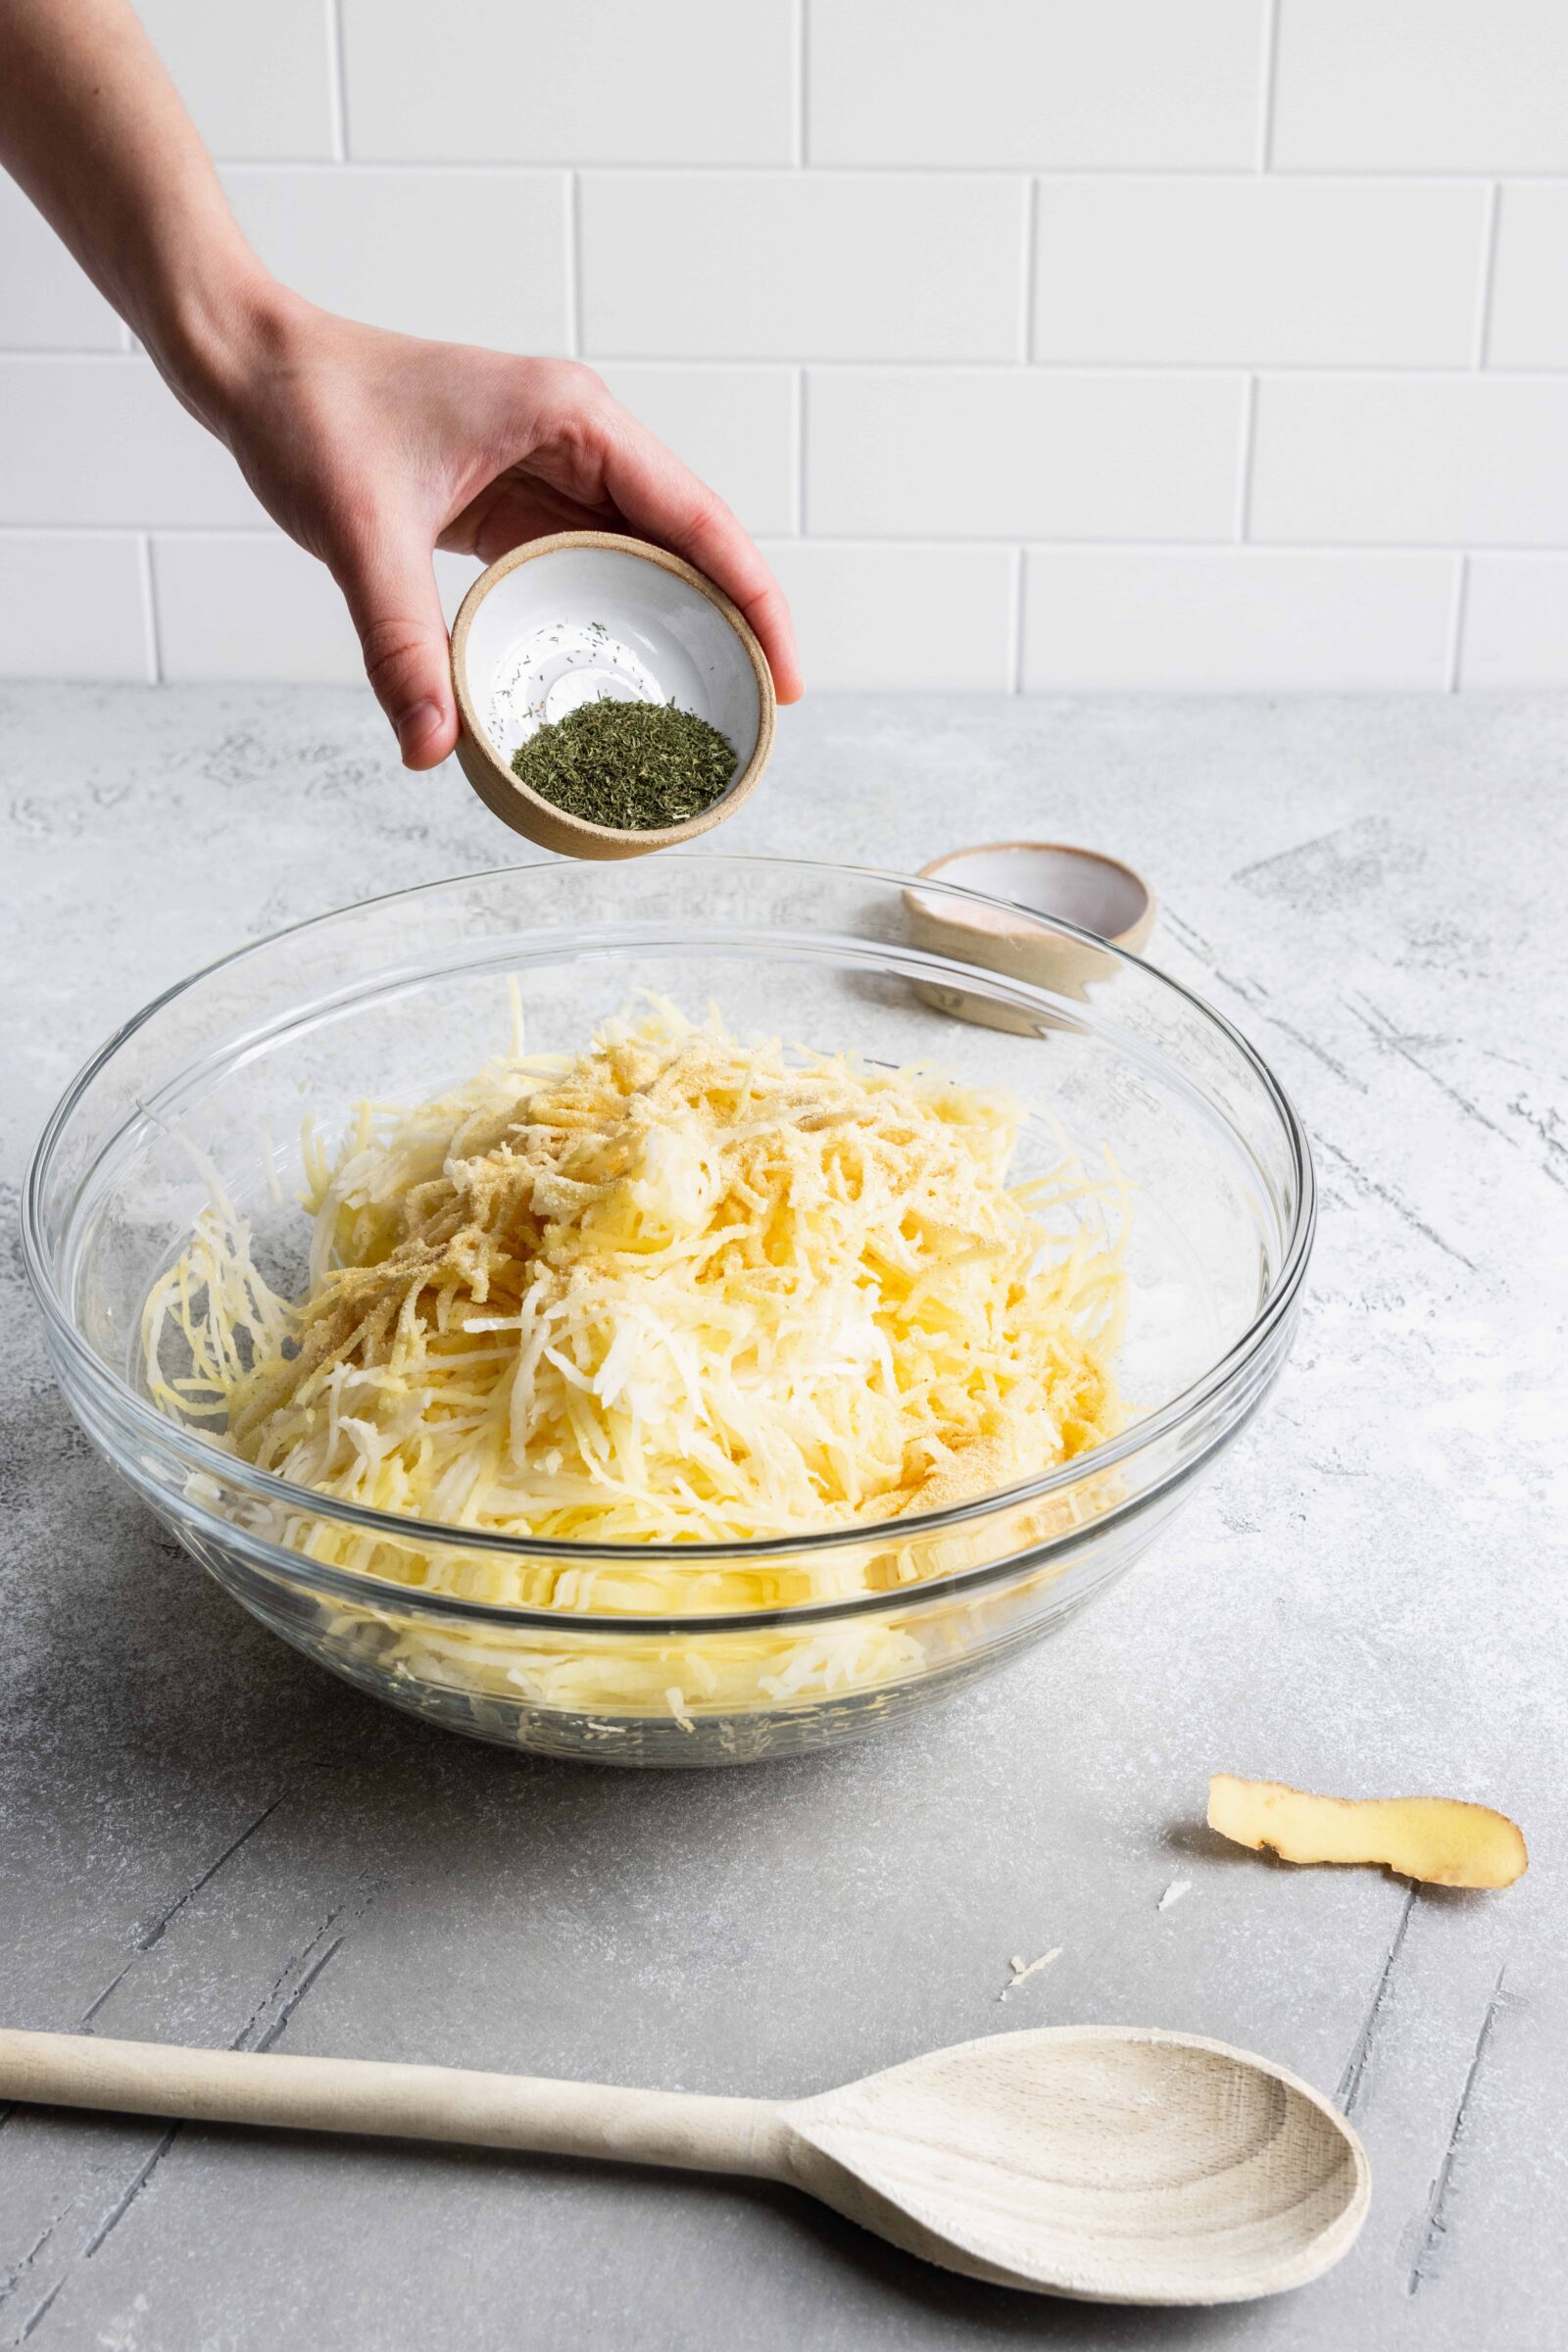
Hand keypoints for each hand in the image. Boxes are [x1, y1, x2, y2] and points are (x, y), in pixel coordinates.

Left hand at [206, 291, 803, 768]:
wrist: (250, 362)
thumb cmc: (309, 411)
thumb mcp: (359, 533)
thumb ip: (400, 644)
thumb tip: (431, 749)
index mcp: (574, 418)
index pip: (698, 519)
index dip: (755, 602)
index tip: (787, 677)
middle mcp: (580, 436)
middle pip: (691, 541)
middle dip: (733, 624)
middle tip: (761, 716)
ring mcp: (552, 466)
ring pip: (646, 554)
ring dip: (680, 624)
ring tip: (712, 707)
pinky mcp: (518, 497)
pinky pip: (592, 562)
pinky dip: (617, 617)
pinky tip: (628, 675)